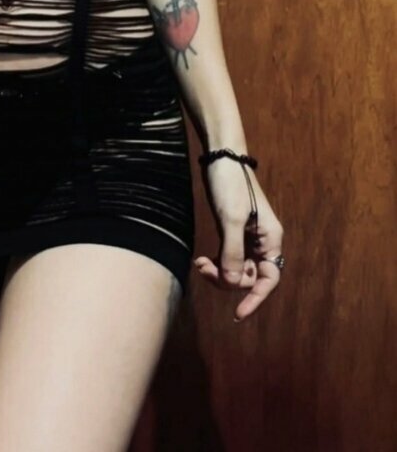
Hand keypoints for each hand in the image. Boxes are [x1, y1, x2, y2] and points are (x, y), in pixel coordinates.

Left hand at [193, 158, 283, 321]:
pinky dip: (216, 262)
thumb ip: (232, 252)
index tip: (238, 314)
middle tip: (204, 269)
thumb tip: (233, 284)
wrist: (221, 157)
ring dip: (219, 272)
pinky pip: (228, 258)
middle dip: (228, 280)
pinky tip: (202, 259)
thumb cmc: (229, 184)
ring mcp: (248, 238)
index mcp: (271, 239)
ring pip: (237, 269)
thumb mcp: (230, 218)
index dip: (255, 299)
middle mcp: (263, 242)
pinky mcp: (234, 232)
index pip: (269, 279)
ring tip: (200, 264)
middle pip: (250, 277)